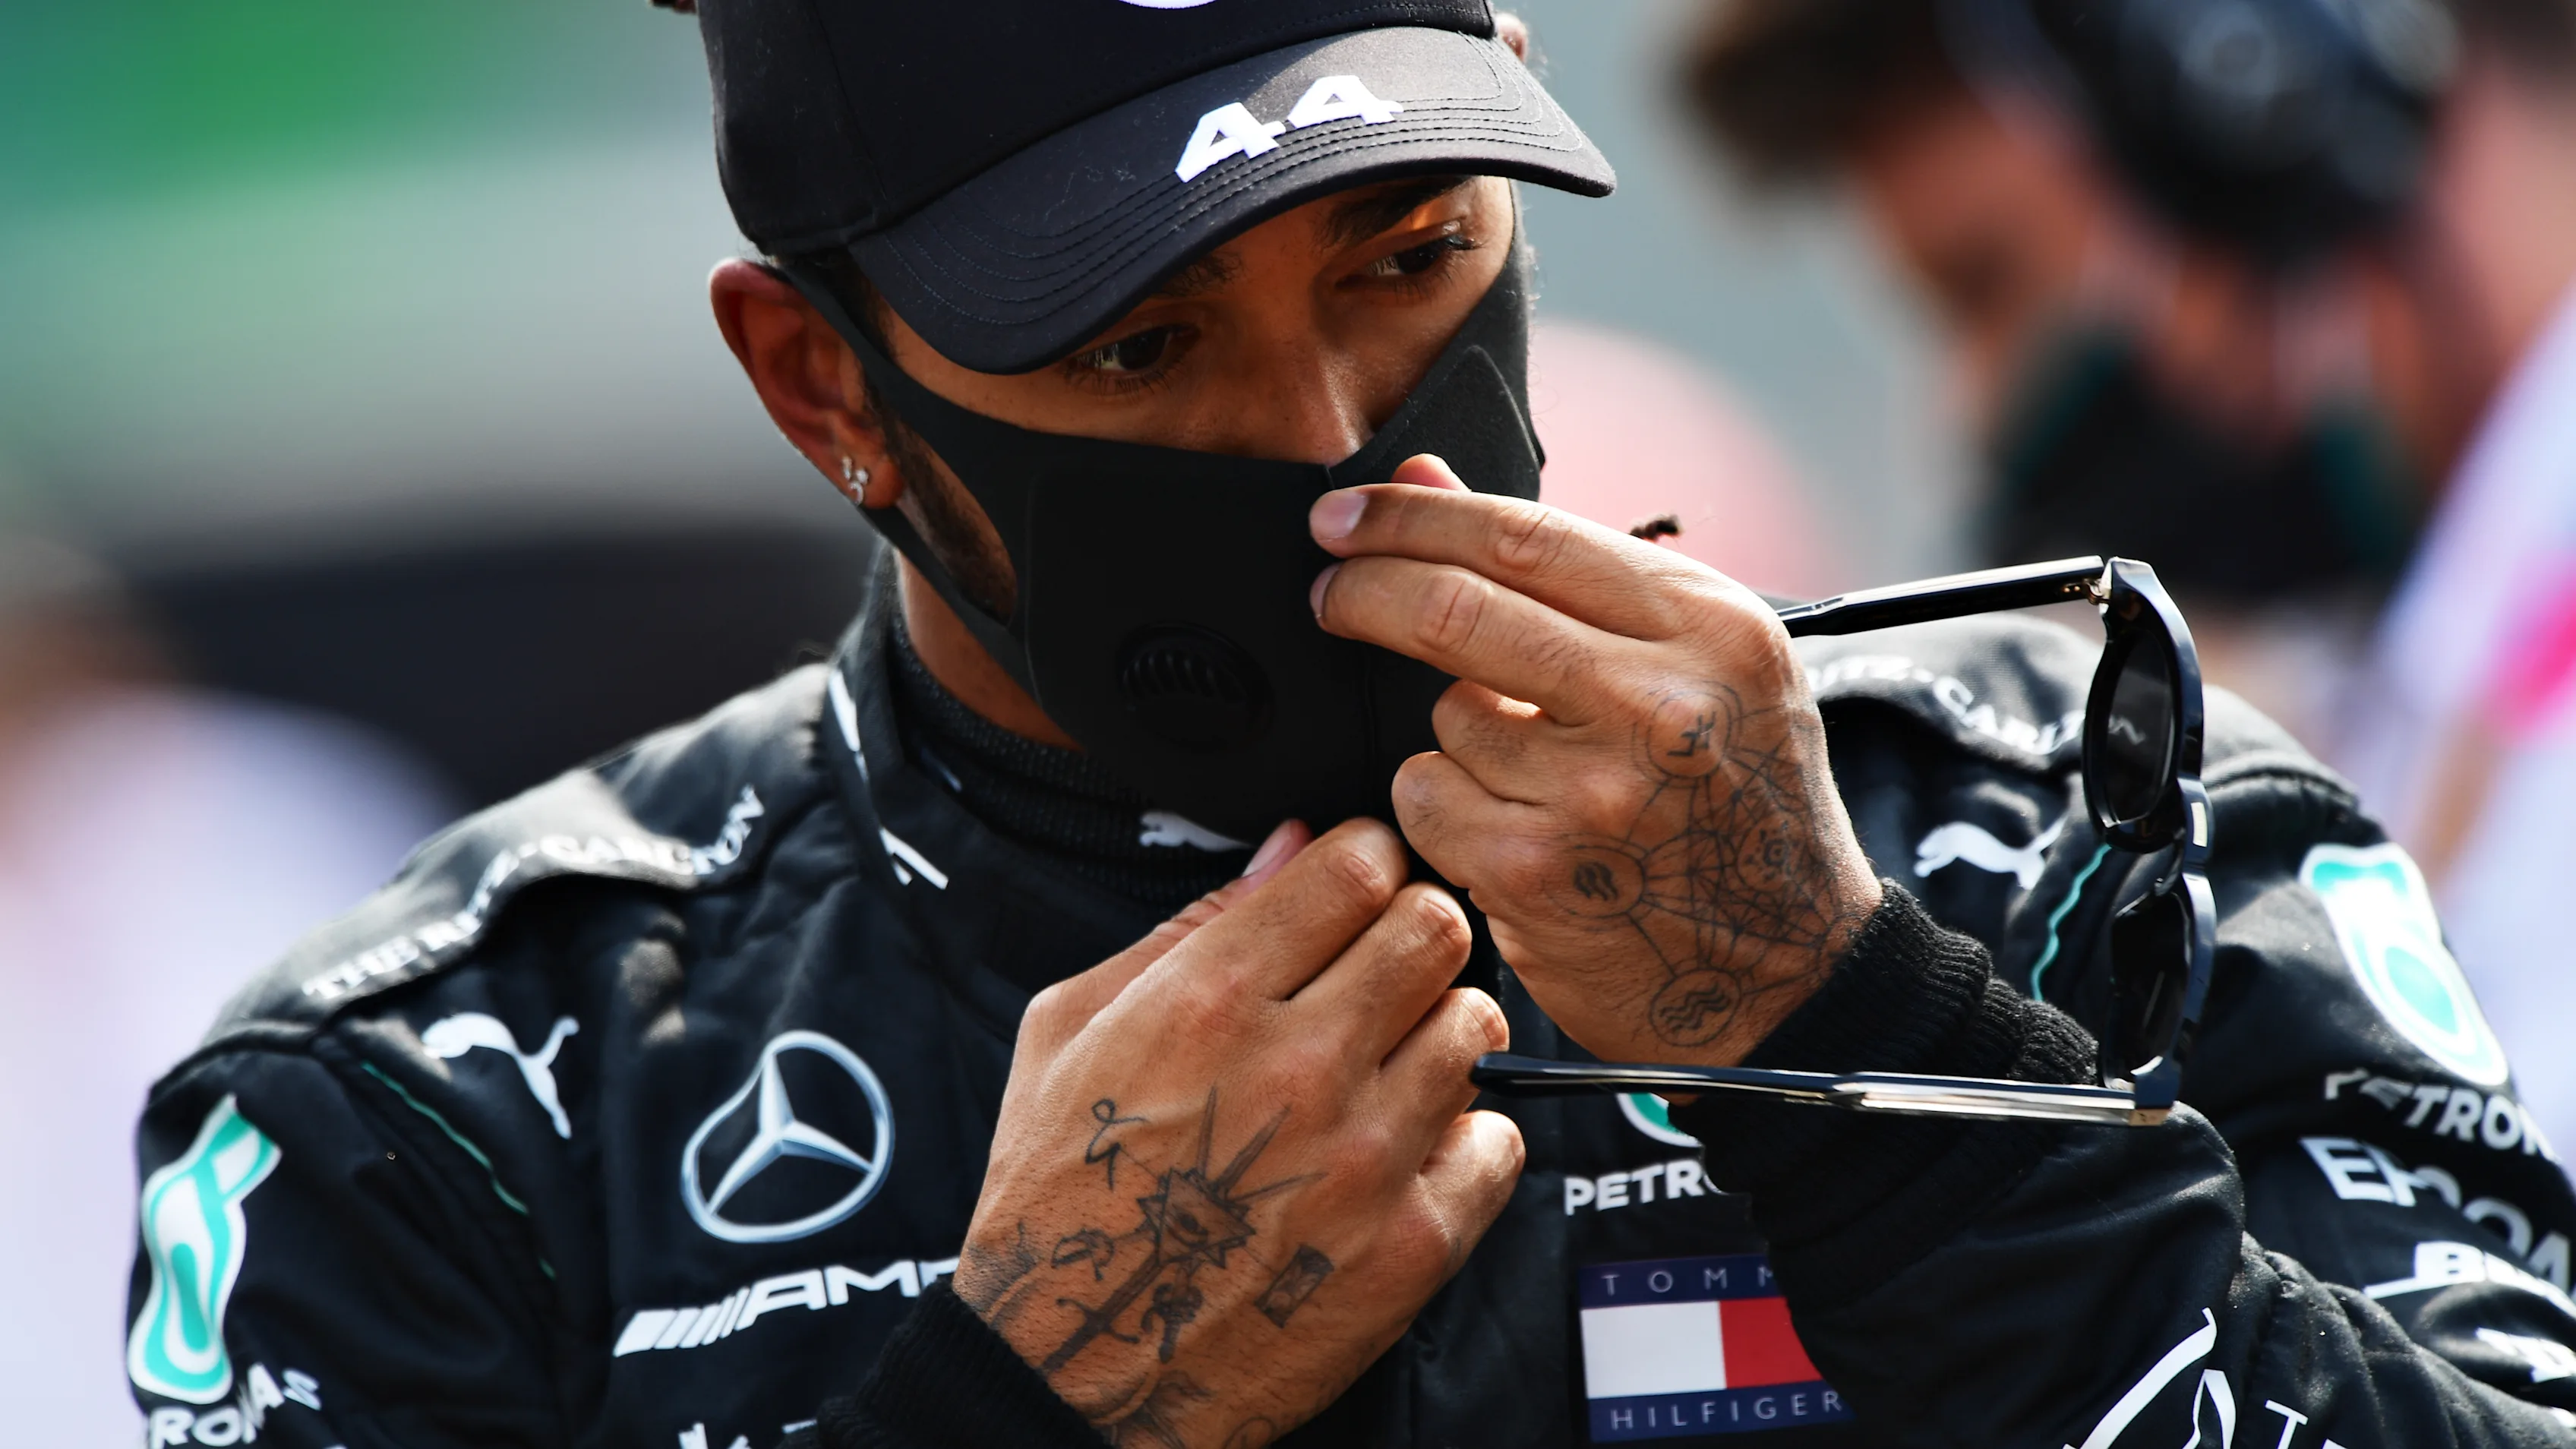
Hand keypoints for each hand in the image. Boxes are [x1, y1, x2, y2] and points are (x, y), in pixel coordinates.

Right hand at [952, 819, 1521, 1447]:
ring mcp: (1364, 1159)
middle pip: (1438, 928)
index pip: (1358, 865)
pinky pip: (1499, 1141)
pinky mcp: (1410, 1244)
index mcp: (1211, 1000)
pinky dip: (1465, 1138)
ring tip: (1392, 1064)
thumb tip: (1291, 849)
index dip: (1368, 863)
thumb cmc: (1064, 1194)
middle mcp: (1298, 1068)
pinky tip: (1407, 1149)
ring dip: (1443, 1031)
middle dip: (1415, 933)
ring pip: (1478, 1025)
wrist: (1072, 1366)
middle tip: (1386, 971)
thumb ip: (1190, 926)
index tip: (1361, 888)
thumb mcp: (1070, 1028)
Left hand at [1307, 457, 1883, 1067]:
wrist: (1791, 970)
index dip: (1412, 518)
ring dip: (1450, 733)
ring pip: (1442, 715)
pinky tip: (1508, 832)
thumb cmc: (1737, 803)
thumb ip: (1563, 571)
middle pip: (1455, 609)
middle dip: (1366, 590)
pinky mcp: (1535, 871)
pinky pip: (1425, 799)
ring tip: (1524, 774)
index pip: (1525, 536)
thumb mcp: (1697, 664)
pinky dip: (1441, 809)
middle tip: (1331, 592)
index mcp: (1708, 627)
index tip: (1347, 516)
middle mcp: (1658, 702)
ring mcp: (1595, 791)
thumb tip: (1419, 481)